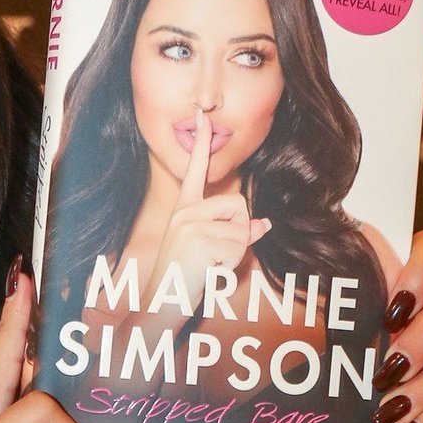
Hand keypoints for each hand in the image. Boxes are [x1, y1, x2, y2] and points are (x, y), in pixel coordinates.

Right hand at [142, 108, 271, 317]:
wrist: (158, 307)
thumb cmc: (182, 282)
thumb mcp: (210, 253)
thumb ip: (236, 235)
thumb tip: (264, 224)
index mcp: (183, 210)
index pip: (195, 171)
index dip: (201, 143)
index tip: (203, 116)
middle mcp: (185, 212)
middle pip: (239, 205)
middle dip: (240, 232)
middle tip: (217, 255)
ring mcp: (190, 225)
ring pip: (241, 230)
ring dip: (235, 254)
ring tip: (209, 267)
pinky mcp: (200, 241)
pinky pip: (238, 248)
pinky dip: (231, 265)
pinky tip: (208, 273)